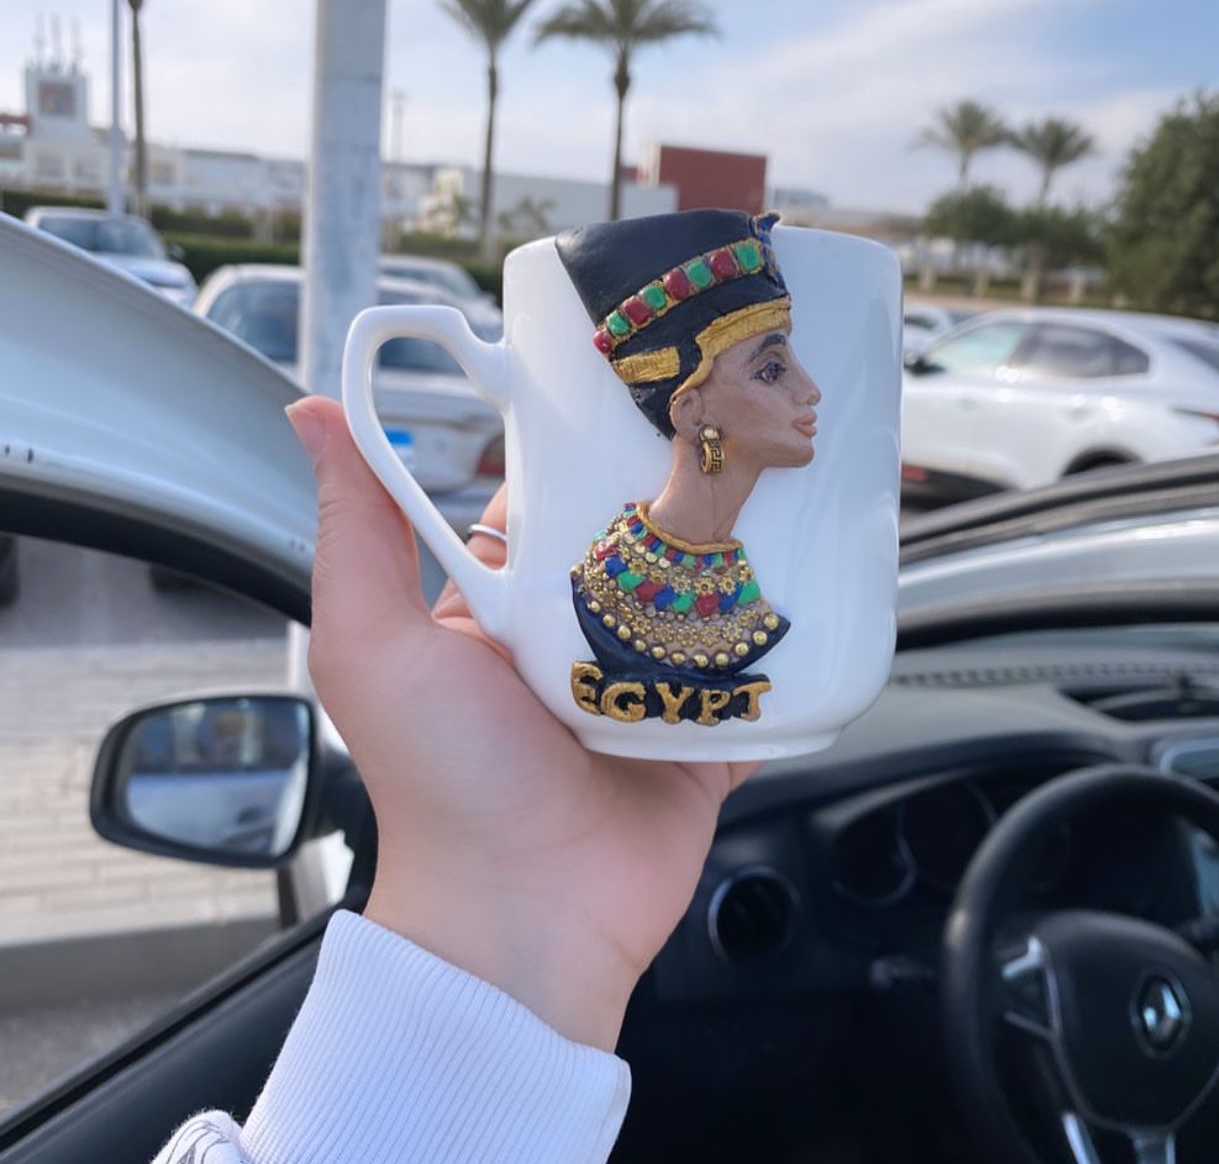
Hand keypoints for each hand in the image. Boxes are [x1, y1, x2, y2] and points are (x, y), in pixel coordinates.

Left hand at [286, 396, 758, 1050]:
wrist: (525, 914)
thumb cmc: (439, 782)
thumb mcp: (374, 642)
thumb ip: (355, 530)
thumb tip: (314, 415)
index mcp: (496, 613)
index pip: (541, 509)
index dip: (573, 455)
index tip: (618, 398)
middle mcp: (568, 643)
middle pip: (630, 544)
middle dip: (669, 496)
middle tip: (721, 436)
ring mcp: (639, 687)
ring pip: (695, 598)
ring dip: (729, 555)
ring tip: (773, 489)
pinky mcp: (699, 732)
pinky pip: (749, 671)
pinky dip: (774, 634)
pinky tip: (810, 576)